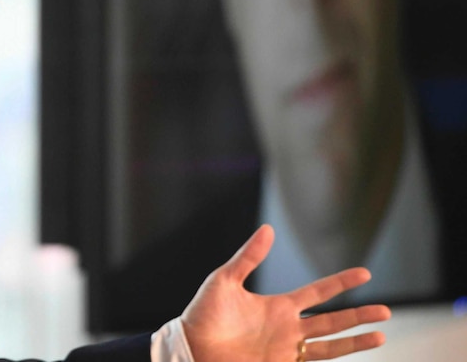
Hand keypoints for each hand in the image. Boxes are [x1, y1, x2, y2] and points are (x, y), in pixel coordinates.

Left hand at [180, 225, 389, 361]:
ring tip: (381, 336)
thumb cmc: (204, 313)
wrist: (191, 347)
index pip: (318, 293)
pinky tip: (348, 354)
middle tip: (386, 311)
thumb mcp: (225, 280)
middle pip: (332, 321)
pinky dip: (331, 359)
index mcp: (278, 306)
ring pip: (329, 346)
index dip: (341, 283)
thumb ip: (249, 258)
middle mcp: (288, 329)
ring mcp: (285, 351)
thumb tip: (268, 229)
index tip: (365, 273)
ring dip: (354, 342)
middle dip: (358, 315)